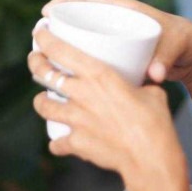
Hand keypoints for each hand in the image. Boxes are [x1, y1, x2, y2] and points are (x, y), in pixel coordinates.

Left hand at [27, 27, 186, 182]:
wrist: (151, 158)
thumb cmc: (155, 123)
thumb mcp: (151, 92)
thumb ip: (140, 84)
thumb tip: (146, 80)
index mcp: (98, 74)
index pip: (59, 49)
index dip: (44, 38)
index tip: (40, 32)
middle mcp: (81, 93)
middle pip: (44, 73)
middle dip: (35, 64)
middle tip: (35, 60)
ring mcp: (75, 119)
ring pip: (43, 106)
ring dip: (41, 102)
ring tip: (43, 100)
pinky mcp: (76, 143)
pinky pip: (57, 143)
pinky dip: (58, 143)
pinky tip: (60, 143)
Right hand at [45, 0, 191, 87]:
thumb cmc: (186, 42)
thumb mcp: (176, 46)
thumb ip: (165, 59)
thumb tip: (154, 76)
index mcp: (124, 9)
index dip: (64, 1)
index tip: (46, 13)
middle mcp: (115, 22)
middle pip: (78, 19)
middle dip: (56, 28)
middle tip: (38, 43)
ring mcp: (115, 39)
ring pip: (82, 40)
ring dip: (64, 48)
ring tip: (45, 62)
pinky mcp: (117, 55)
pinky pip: (91, 56)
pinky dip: (78, 64)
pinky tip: (66, 79)